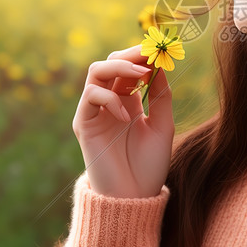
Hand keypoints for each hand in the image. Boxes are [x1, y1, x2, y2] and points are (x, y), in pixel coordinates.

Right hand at [72, 45, 174, 197]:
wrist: (134, 198)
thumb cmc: (150, 165)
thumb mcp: (162, 125)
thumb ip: (160, 96)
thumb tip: (158, 65)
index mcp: (128, 101)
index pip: (129, 66)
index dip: (142, 55)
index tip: (160, 49)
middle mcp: (109, 102)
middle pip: (111, 61)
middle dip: (131, 54)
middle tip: (149, 54)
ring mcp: (95, 111)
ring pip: (96, 71)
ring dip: (119, 66)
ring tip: (141, 74)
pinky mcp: (84, 124)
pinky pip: (90, 96)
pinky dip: (109, 97)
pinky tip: (126, 114)